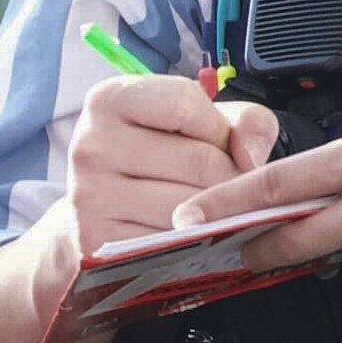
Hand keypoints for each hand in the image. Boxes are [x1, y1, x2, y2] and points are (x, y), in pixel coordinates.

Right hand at [45, 68, 280, 264]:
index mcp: (109, 100)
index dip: (217, 127)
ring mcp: (90, 195)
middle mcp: (91, 144)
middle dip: (228, 177)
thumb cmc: (154, 161)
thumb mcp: (197, 124)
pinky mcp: (98, 240)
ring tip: (205, 209)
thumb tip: (251, 157)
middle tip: (223, 186)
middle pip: (199, 160)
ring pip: (191, 205)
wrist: (98, 214)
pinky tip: (186, 233)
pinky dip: (192, 241)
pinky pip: (173, 242)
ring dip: (215, 213)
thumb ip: (244, 122)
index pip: (185, 103)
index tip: (216, 143)